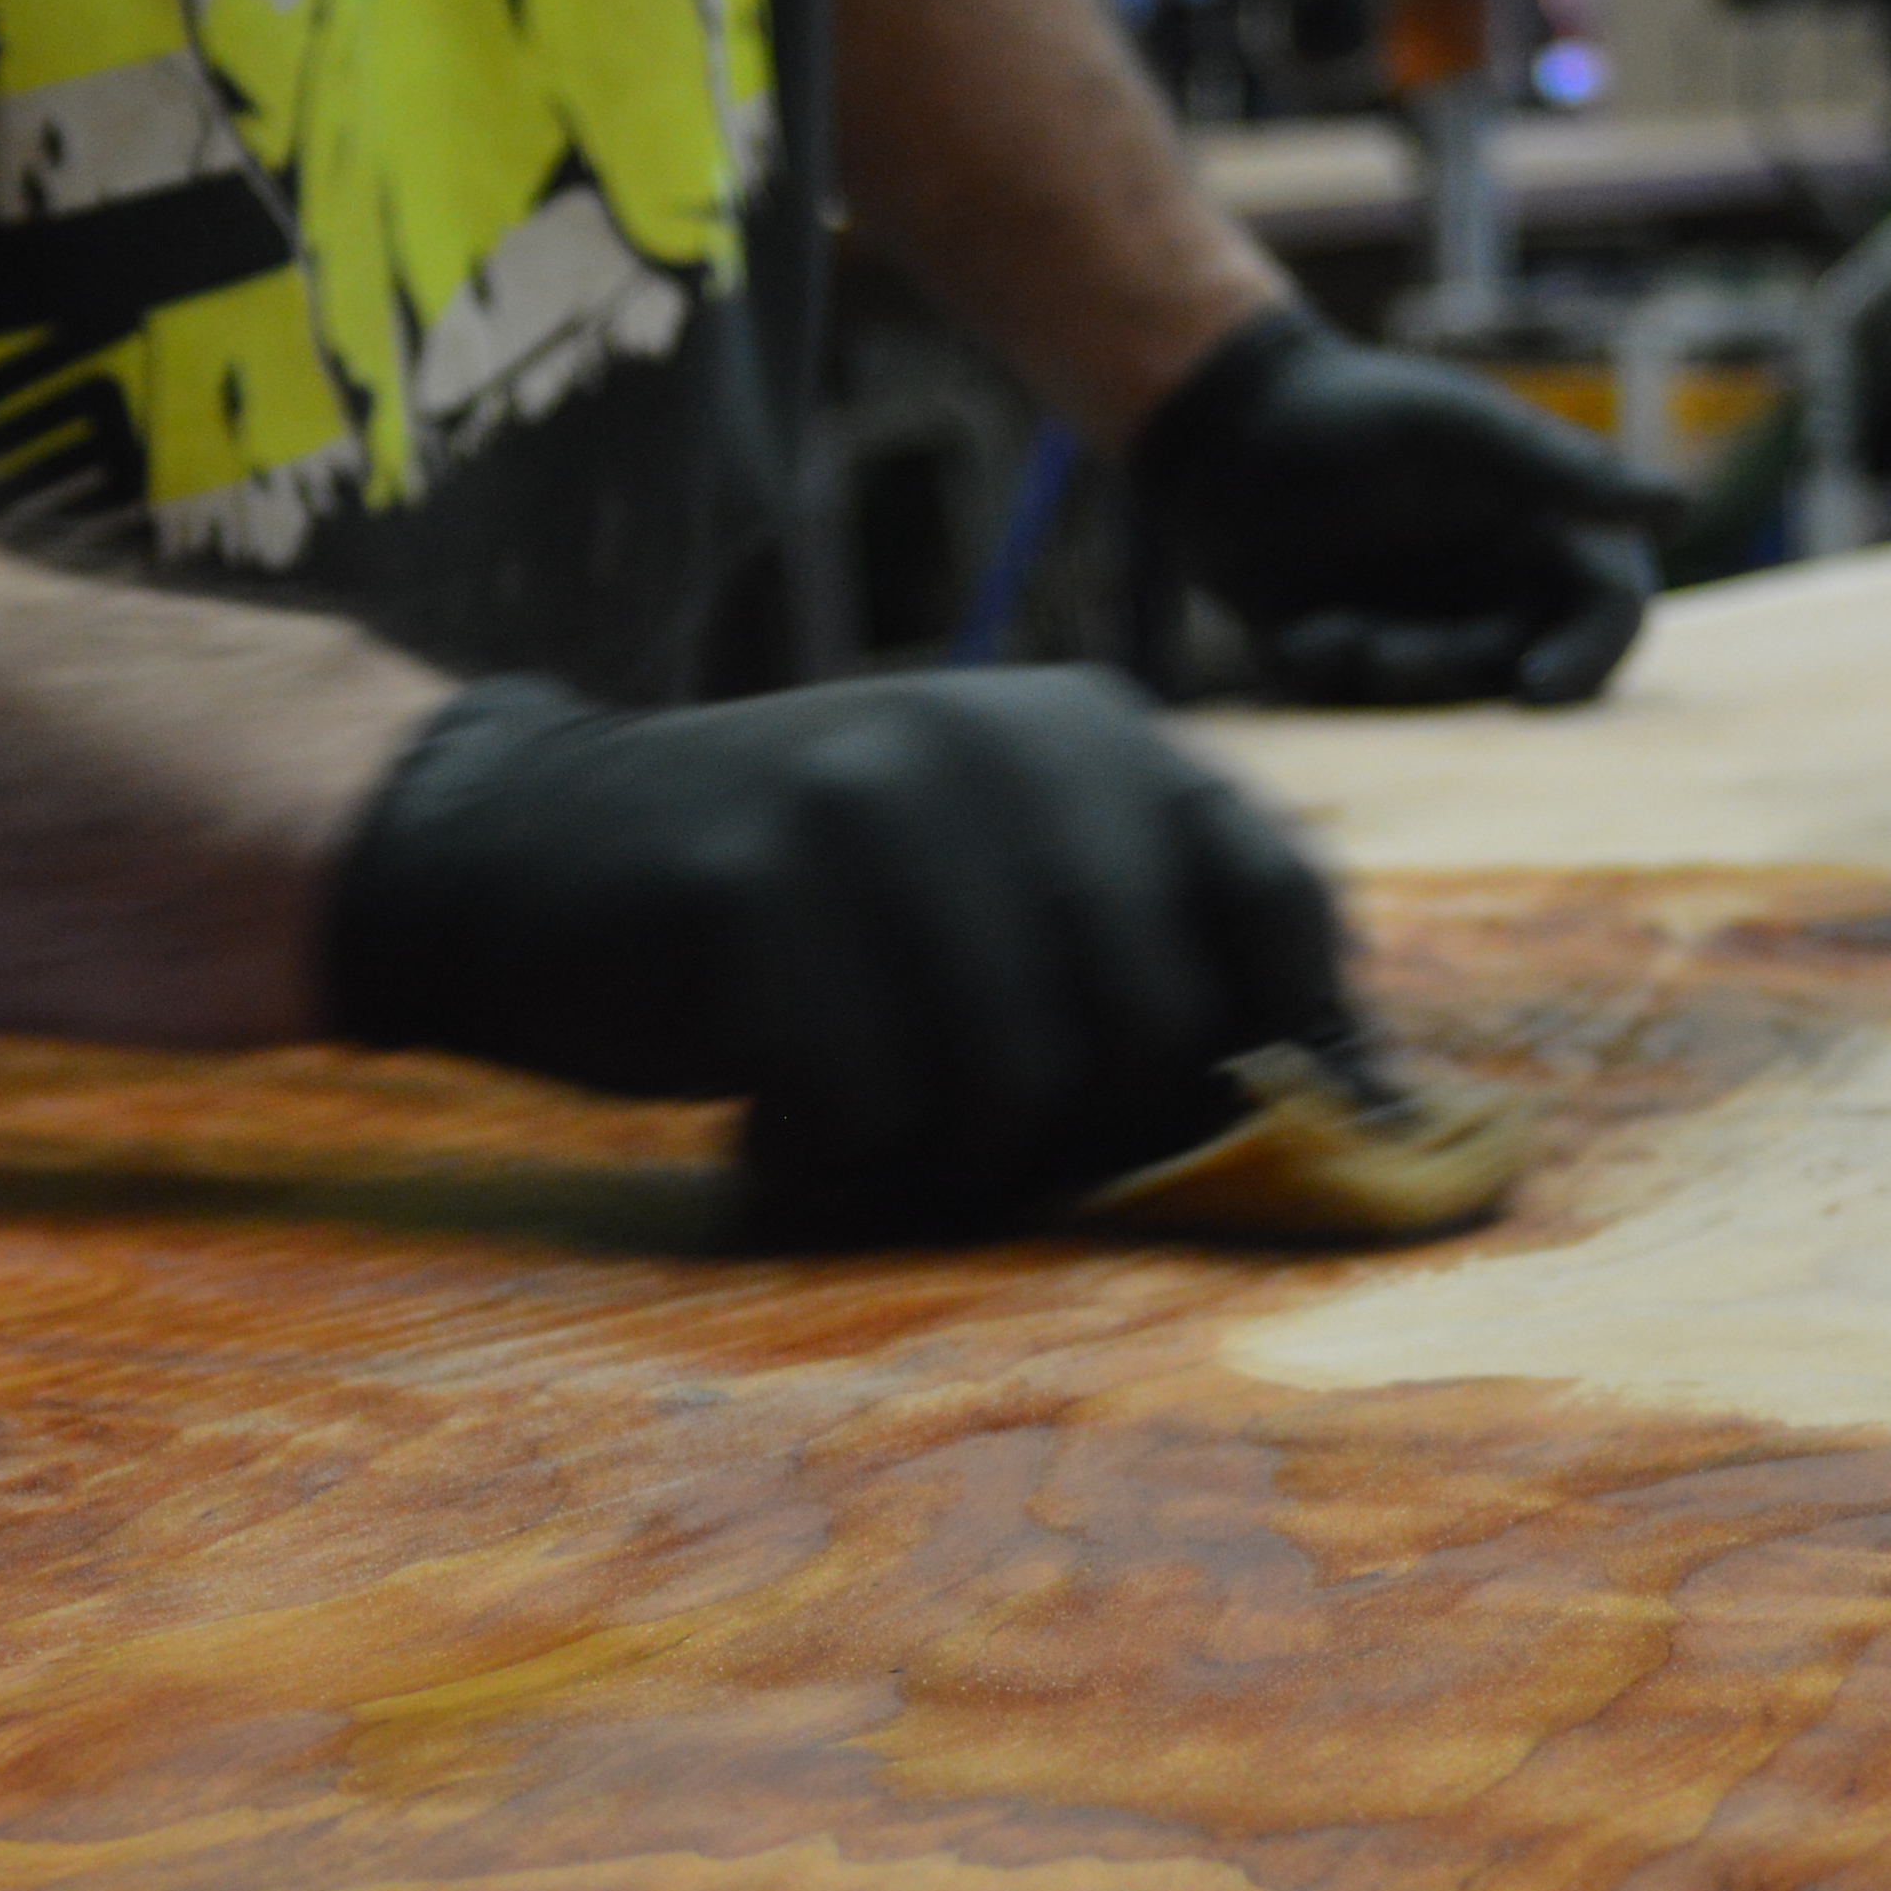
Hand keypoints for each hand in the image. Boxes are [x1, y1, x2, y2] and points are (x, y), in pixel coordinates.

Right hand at [323, 670, 1354, 1238]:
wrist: (513, 844)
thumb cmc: (788, 901)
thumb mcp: (989, 867)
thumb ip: (1146, 943)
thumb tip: (1377, 1115)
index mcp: (1091, 731)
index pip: (1279, 901)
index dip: (1294, 1047)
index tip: (1248, 1141)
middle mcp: (1002, 746)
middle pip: (1156, 1033)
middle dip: (1080, 1134)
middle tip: (961, 1133)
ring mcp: (876, 811)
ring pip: (1022, 1094)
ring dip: (941, 1159)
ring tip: (854, 1110)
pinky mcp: (758, 897)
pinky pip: (874, 1116)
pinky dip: (824, 1158)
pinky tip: (765, 1110)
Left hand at [1135, 309, 1689, 708]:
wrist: (1222, 428)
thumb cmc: (1350, 410)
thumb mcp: (1459, 431)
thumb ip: (1564, 472)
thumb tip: (1681, 507)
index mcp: (1543, 527)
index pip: (1608, 609)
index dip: (1590, 658)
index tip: (1536, 691)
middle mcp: (1498, 585)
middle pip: (1520, 669)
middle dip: (1446, 670)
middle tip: (1373, 651)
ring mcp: (1428, 625)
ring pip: (1439, 695)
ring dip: (1383, 673)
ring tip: (1320, 630)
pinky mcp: (1357, 657)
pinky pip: (1363, 702)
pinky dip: (1330, 677)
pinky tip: (1291, 633)